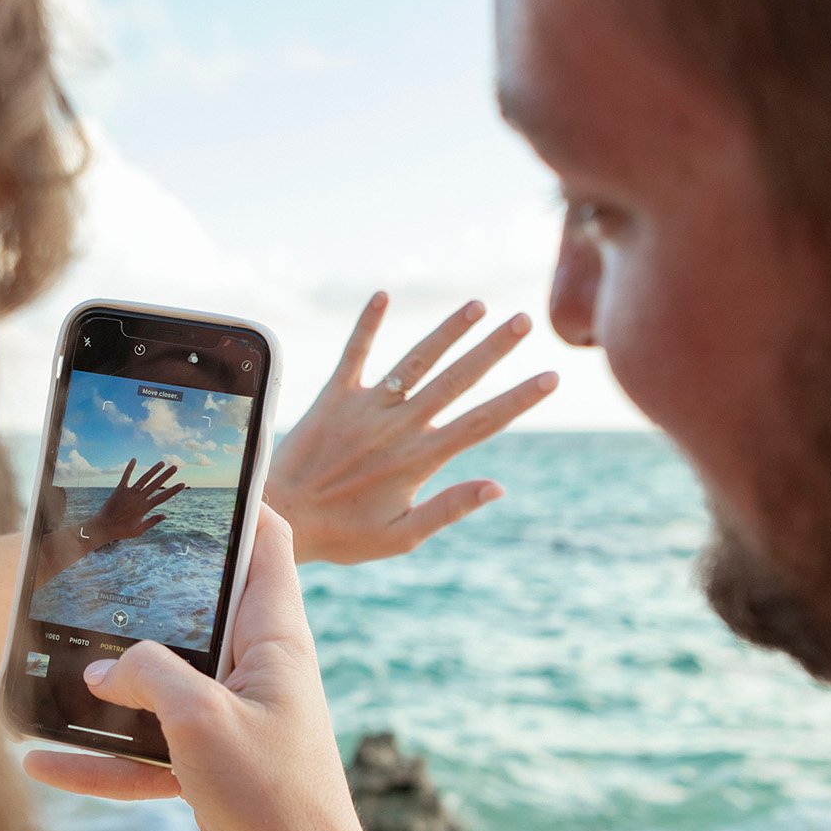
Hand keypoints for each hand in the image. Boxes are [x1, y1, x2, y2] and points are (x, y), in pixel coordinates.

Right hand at [22, 508, 382, 830]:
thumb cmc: (273, 795)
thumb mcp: (201, 720)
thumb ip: (149, 676)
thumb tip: (100, 666)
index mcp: (275, 638)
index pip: (268, 543)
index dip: (238, 501)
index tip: (191, 475)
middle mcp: (256, 669)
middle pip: (196, 609)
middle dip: (142, 592)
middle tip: (86, 564)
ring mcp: (230, 718)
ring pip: (158, 684)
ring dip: (106, 685)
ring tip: (43, 665)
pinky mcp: (208, 766)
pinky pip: (144, 749)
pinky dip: (99, 759)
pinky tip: (42, 763)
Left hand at [82, 457, 185, 546]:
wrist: (103, 527)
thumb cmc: (121, 531)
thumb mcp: (139, 530)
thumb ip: (152, 522)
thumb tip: (165, 515)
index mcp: (144, 508)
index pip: (162, 497)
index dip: (173, 490)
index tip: (182, 484)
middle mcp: (138, 498)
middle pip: (155, 484)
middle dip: (166, 475)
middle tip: (175, 467)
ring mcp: (129, 493)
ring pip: (144, 479)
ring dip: (153, 470)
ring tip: (162, 463)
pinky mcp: (119, 490)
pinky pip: (126, 477)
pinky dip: (129, 468)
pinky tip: (134, 459)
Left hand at [268, 293, 557, 564]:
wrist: (280, 518)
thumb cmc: (343, 535)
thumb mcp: (401, 536)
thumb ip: (449, 507)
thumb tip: (498, 487)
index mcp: (418, 459)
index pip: (481, 423)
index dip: (518, 399)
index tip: (550, 377)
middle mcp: (397, 426)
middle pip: (456, 380)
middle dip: (493, 349)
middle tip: (524, 320)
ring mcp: (365, 408)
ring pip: (415, 361)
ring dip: (447, 331)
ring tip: (477, 304)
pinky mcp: (333, 396)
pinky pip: (354, 354)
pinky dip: (367, 324)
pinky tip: (383, 294)